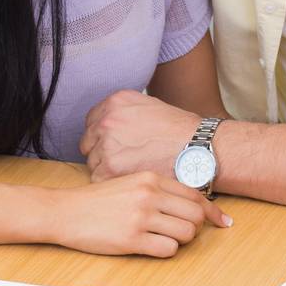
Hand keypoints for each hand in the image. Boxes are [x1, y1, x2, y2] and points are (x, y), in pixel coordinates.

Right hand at [41, 171, 228, 256]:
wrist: (66, 211)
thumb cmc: (99, 200)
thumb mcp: (130, 183)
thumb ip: (159, 189)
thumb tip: (191, 204)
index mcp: (150, 178)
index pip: (195, 195)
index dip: (213, 211)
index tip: (222, 221)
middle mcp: (149, 195)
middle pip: (196, 214)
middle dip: (196, 227)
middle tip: (185, 233)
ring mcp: (141, 217)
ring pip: (186, 233)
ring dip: (181, 240)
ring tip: (164, 238)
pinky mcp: (131, 239)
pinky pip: (168, 249)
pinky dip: (166, 251)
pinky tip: (152, 246)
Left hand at [81, 90, 205, 182]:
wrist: (197, 148)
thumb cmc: (180, 131)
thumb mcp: (150, 106)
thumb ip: (125, 112)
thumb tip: (110, 125)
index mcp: (116, 102)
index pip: (92, 121)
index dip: (102, 136)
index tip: (115, 145)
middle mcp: (107, 120)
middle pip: (88, 142)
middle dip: (101, 152)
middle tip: (123, 161)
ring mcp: (107, 144)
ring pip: (93, 162)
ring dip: (107, 169)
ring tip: (131, 171)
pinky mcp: (110, 168)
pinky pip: (98, 179)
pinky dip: (112, 183)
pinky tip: (129, 180)